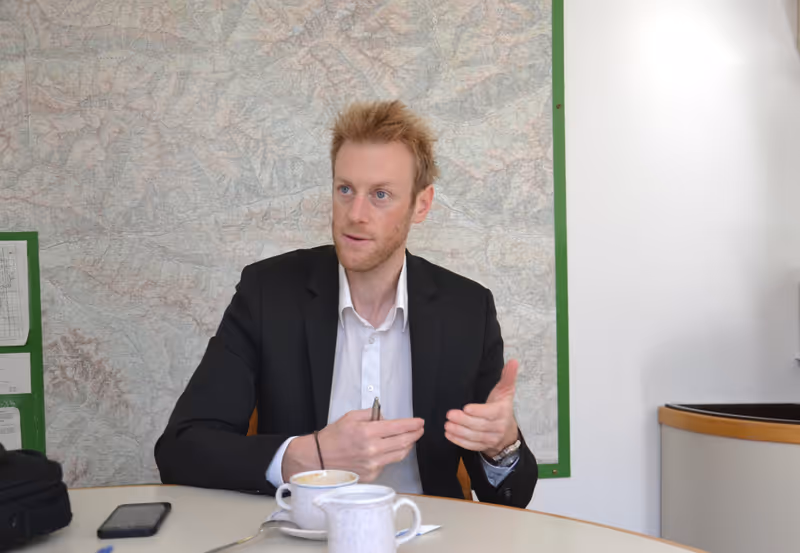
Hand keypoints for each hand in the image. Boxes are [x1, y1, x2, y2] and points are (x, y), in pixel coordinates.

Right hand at [283, 409, 423, 482]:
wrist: (318, 458)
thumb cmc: (332, 438)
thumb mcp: (351, 417)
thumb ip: (371, 414)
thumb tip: (386, 418)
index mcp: (367, 432)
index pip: (398, 427)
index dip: (412, 424)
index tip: (419, 422)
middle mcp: (372, 450)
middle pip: (404, 442)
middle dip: (415, 434)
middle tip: (419, 429)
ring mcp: (373, 464)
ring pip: (400, 454)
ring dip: (408, 445)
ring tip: (410, 438)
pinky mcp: (371, 475)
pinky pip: (388, 464)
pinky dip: (391, 455)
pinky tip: (389, 450)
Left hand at [445, 359, 518, 457]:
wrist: (507, 432)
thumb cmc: (502, 407)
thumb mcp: (505, 391)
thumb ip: (507, 377)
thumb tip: (513, 361)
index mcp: (502, 412)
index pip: (490, 413)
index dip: (478, 411)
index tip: (466, 408)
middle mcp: (498, 427)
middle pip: (479, 425)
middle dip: (463, 421)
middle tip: (449, 415)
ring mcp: (491, 438)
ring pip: (474, 437)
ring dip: (459, 431)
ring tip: (447, 425)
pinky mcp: (484, 446)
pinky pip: (471, 446)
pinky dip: (459, 441)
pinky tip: (449, 434)